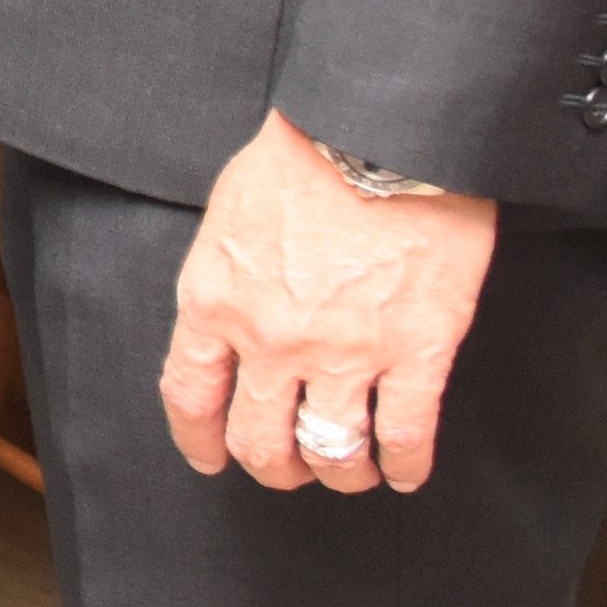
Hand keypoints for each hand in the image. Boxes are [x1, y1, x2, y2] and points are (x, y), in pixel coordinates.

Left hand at [160, 117, 501, 492]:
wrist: (382, 133)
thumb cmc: (304, 156)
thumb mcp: (228, 216)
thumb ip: (226, 279)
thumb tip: (230, 320)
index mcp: (215, 302)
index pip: (190, 396)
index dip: (199, 441)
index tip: (211, 458)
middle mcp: (271, 340)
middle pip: (259, 441)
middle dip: (272, 468)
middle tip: (288, 470)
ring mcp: (345, 352)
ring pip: (331, 451)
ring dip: (337, 473)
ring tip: (348, 472)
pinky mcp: (416, 352)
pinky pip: (404, 436)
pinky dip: (402, 466)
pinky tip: (402, 472)